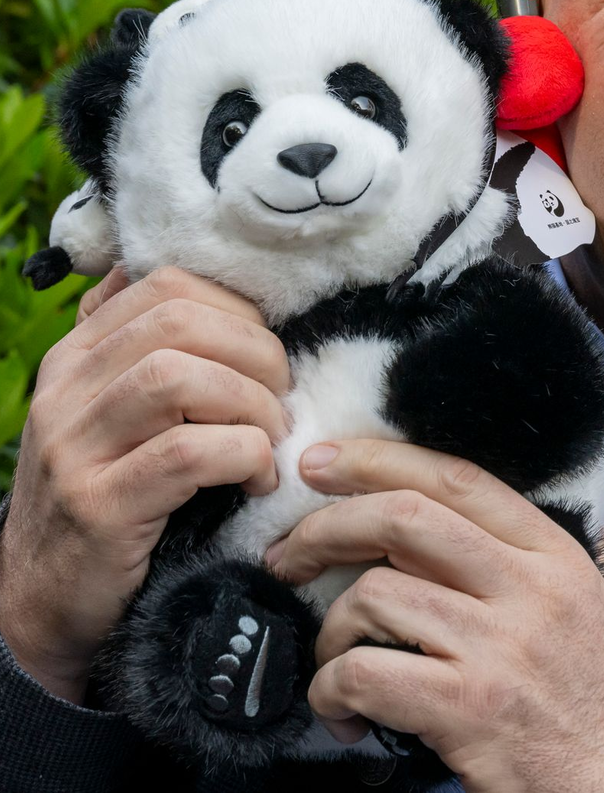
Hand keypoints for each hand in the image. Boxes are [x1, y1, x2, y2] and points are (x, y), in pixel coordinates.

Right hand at [0, 266, 288, 702]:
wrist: (40, 605)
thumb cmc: (106, 494)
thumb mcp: (113, 412)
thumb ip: (143, 348)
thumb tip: (192, 279)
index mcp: (77, 356)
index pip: (165, 285)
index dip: (237, 310)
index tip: (264, 355)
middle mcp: (66, 390)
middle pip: (179, 321)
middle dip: (256, 351)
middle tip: (282, 398)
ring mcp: (75, 448)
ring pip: (179, 377)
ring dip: (252, 402)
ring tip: (272, 438)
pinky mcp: (99, 507)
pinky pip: (187, 454)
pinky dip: (244, 456)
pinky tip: (258, 480)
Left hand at [266, 440, 603, 792]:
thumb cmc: (599, 694)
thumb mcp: (585, 599)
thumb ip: (528, 554)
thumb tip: (454, 513)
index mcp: (552, 553)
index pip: (457, 479)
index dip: (378, 460)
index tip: (323, 461)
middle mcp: (527, 587)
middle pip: (406, 519)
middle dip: (328, 526)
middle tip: (289, 552)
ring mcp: (498, 646)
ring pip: (376, 595)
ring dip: (332, 628)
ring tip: (336, 658)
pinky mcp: (469, 709)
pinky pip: (368, 672)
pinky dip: (334, 688)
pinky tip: (342, 709)